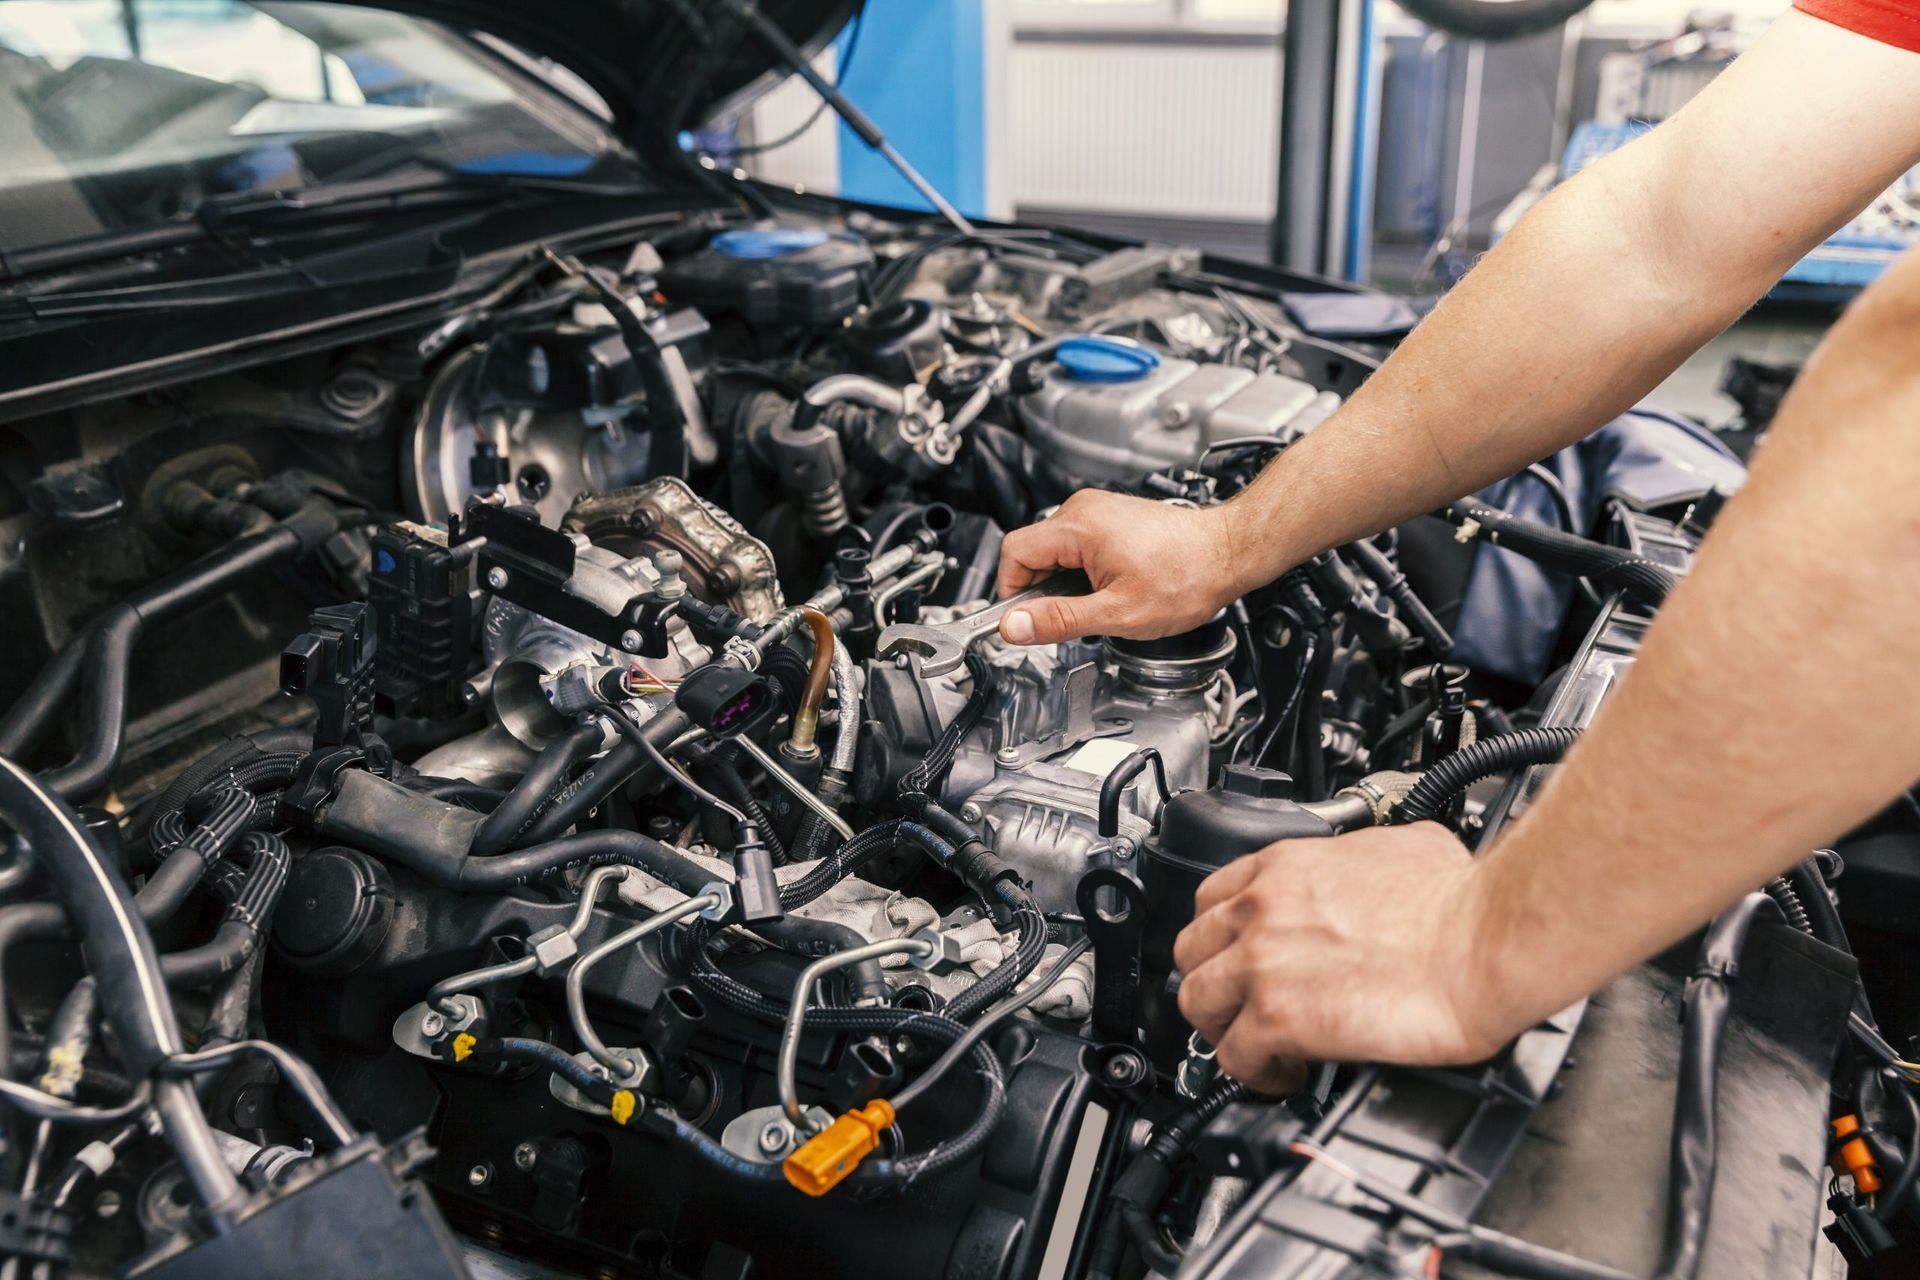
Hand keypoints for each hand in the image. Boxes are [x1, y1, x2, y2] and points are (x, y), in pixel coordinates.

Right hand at [995, 491, 1246, 644]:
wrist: (1229, 554)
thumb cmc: (1187, 576)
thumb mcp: (1117, 612)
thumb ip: (1059, 620)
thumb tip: (1014, 627)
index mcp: (1078, 526)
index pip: (1014, 553)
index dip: (1013, 592)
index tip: (1025, 619)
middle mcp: (1084, 510)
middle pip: (1032, 552)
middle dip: (1042, 590)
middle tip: (1067, 619)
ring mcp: (1098, 511)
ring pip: (1055, 551)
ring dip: (1064, 583)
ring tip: (1097, 603)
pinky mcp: (1112, 519)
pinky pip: (1076, 546)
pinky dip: (1082, 572)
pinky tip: (1109, 589)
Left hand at [1173, 824, 1519, 1093]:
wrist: (1486, 941)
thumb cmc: (1462, 899)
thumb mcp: (1404, 845)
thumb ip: (1364, 859)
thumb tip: (1381, 869)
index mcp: (1285, 867)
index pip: (1212, 900)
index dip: (1223, 936)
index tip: (1238, 957)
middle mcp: (1262, 910)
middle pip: (1192, 951)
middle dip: (1214, 982)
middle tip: (1241, 1005)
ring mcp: (1264, 964)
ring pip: (1197, 1004)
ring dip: (1223, 1030)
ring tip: (1258, 1046)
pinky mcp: (1280, 1019)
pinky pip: (1235, 1057)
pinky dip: (1255, 1073)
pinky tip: (1288, 1074)